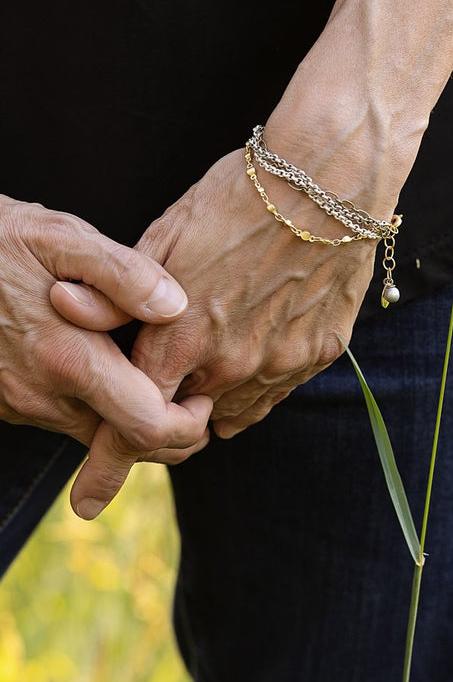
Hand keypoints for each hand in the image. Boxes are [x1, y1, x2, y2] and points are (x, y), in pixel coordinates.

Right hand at [0, 195, 212, 517]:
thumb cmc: (0, 239)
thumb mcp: (62, 238)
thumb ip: (123, 274)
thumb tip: (176, 306)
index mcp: (68, 359)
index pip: (146, 427)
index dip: (188, 423)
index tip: (204, 395)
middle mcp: (42, 395)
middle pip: (124, 443)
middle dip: (169, 431)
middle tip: (196, 399)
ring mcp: (20, 404)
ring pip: (94, 434)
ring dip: (132, 419)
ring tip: (159, 379)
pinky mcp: (5, 403)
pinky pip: (64, 419)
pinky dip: (96, 408)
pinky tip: (111, 372)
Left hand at [52, 143, 384, 514]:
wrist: (327, 181)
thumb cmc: (238, 197)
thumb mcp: (167, 233)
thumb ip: (116, 291)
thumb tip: (63, 310)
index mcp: (183, 337)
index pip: (134, 420)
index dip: (107, 460)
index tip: (88, 498)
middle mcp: (231, 363)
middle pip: (187, 420)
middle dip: (170, 413)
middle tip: (167, 390)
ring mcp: (280, 363)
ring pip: (235, 411)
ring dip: (215, 398)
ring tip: (214, 357)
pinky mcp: (319, 353)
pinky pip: (278, 389)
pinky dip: (259, 381)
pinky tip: (255, 347)